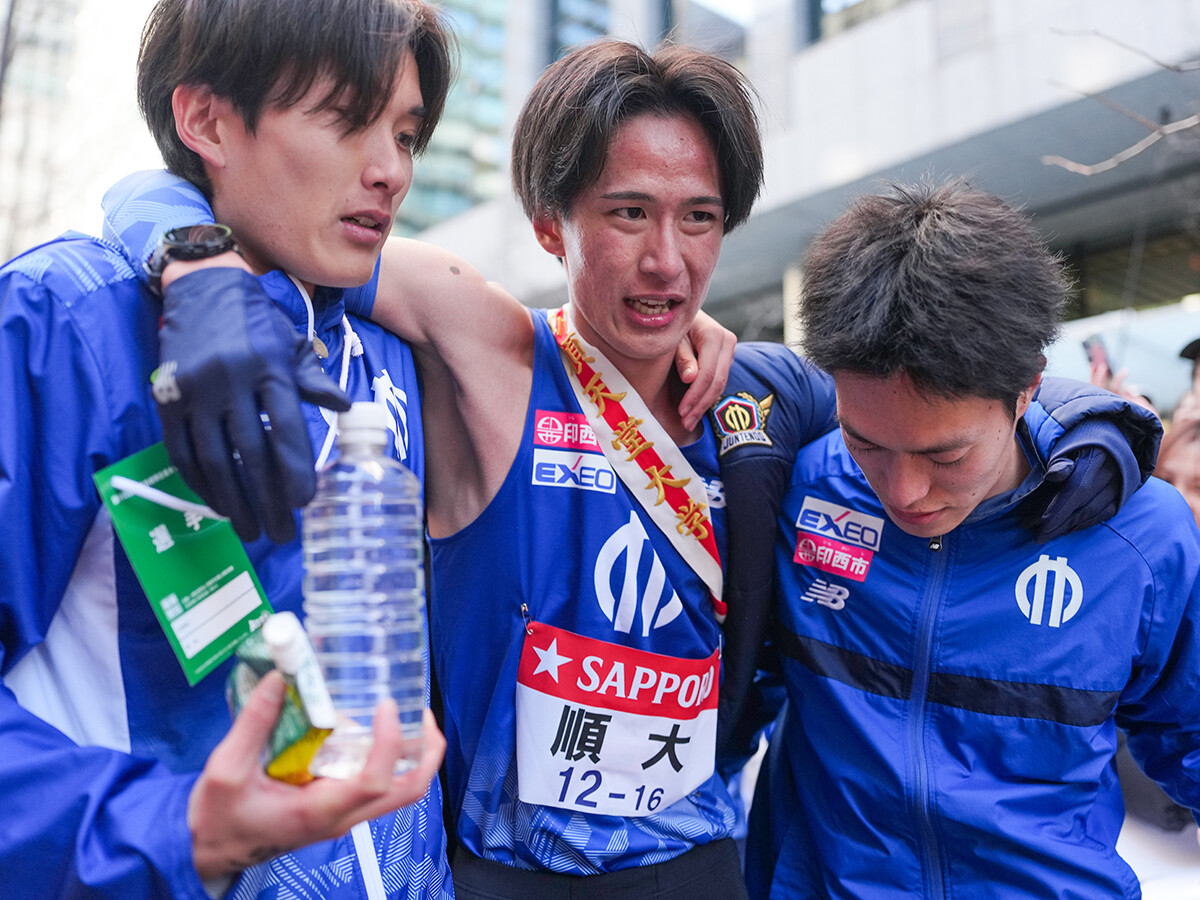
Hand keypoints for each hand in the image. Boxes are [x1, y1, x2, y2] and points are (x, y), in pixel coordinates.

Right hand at [156, 266, 350, 543]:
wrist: (201, 289)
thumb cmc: (258, 323)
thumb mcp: (292, 346)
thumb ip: (314, 382)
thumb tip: (346, 410)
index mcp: (270, 368)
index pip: (286, 430)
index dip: (295, 471)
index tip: (305, 503)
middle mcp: (232, 380)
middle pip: (251, 454)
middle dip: (267, 500)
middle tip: (281, 534)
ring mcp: (195, 390)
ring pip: (214, 460)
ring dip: (233, 501)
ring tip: (251, 530)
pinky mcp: (167, 398)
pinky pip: (182, 452)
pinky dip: (201, 483)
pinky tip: (218, 504)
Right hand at [188, 671, 444, 879]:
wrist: (208, 849)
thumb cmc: (217, 817)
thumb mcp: (225, 769)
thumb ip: (253, 723)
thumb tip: (281, 677)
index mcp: (318, 811)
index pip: (375, 781)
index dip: (390, 742)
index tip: (386, 705)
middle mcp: (341, 817)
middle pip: (408, 791)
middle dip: (427, 751)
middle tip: (421, 711)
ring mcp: (343, 814)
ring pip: (398, 789)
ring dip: (412, 752)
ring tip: (403, 710)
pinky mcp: (337, 806)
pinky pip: (377, 783)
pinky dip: (388, 755)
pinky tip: (371, 724)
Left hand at [676, 311, 736, 431]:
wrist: (679, 313)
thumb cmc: (671, 325)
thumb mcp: (673, 339)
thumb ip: (682, 357)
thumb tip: (690, 378)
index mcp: (714, 334)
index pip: (708, 373)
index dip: (695, 395)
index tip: (681, 412)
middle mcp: (727, 341)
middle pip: (717, 381)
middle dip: (700, 405)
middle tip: (685, 423)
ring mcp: (730, 349)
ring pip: (721, 384)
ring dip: (704, 405)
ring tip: (688, 422)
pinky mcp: (726, 357)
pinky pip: (719, 381)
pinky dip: (706, 397)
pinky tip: (694, 410)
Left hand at [1033, 446, 1118, 541]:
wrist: (1109, 430)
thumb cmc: (1076, 437)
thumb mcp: (1063, 441)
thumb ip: (1058, 459)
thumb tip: (1055, 474)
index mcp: (1096, 456)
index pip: (1077, 489)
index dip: (1059, 510)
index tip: (1040, 526)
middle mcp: (1113, 472)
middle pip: (1085, 506)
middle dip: (1060, 524)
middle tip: (1037, 535)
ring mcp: (1122, 483)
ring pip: (1095, 512)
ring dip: (1070, 526)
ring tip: (1048, 533)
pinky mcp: (1124, 492)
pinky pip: (1106, 513)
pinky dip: (1086, 523)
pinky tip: (1068, 529)